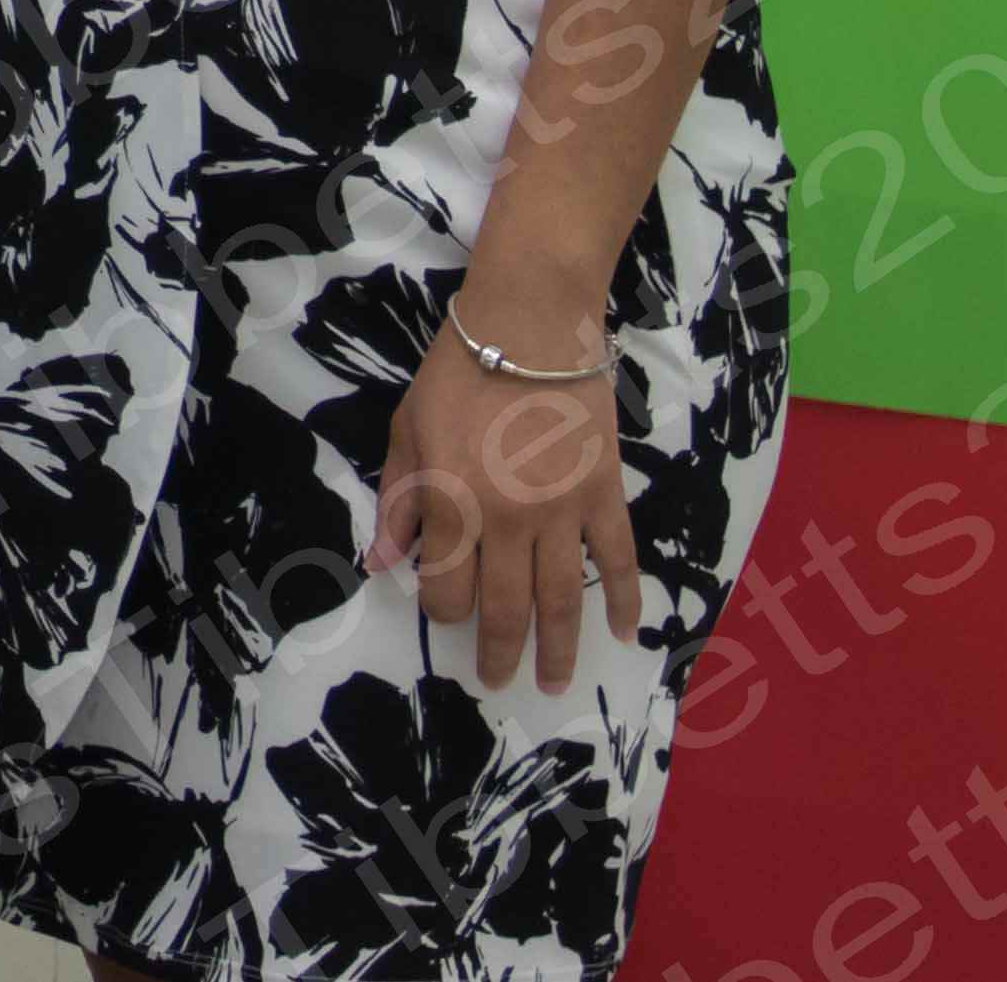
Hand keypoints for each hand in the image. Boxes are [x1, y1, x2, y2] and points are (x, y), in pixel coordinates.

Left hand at [372, 311, 638, 694]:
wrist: (530, 325)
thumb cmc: (457, 374)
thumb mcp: (407, 433)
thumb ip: (397, 503)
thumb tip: (382, 563)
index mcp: (453, 506)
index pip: (449, 591)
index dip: (445, 613)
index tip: (449, 617)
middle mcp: (509, 521)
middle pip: (507, 608)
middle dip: (501, 652)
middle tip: (500, 681)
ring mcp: (563, 511)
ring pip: (563, 599)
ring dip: (560, 647)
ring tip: (555, 681)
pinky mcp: (605, 493)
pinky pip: (618, 559)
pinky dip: (624, 598)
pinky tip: (625, 631)